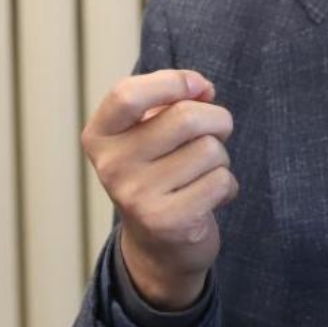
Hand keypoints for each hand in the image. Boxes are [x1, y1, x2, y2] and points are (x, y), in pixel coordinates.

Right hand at [82, 69, 236, 310]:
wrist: (158, 245)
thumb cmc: (161, 171)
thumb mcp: (152, 131)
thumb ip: (173, 101)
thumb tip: (202, 89)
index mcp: (100, 136)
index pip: (127, 94)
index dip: (173, 81)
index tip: (199, 86)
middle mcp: (111, 166)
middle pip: (185, 117)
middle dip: (217, 119)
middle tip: (216, 133)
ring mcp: (136, 196)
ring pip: (210, 149)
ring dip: (221, 158)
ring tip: (202, 173)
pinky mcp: (168, 222)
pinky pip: (220, 181)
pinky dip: (227, 186)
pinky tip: (209, 197)